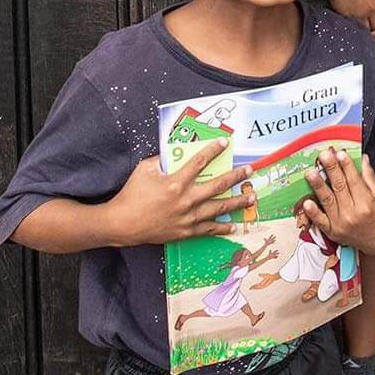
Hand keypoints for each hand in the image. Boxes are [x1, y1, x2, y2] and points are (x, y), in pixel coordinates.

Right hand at [107, 140, 254, 245]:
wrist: (122, 224)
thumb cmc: (132, 194)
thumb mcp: (144, 170)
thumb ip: (162, 160)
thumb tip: (176, 152)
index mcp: (176, 182)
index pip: (200, 162)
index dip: (214, 150)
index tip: (225, 143)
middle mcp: (186, 199)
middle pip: (218, 185)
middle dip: (236, 176)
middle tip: (250, 170)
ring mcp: (187, 217)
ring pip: (219, 208)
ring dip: (237, 202)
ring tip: (252, 197)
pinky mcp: (185, 232)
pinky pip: (208, 229)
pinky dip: (222, 228)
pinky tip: (234, 225)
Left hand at [298, 148, 374, 254]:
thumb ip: (370, 178)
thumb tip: (363, 158)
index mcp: (367, 203)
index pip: (354, 180)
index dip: (346, 166)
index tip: (340, 153)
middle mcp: (353, 214)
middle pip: (340, 188)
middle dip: (331, 170)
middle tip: (324, 156)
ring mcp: (341, 225)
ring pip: (327, 201)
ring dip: (318, 186)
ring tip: (311, 173)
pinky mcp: (333, 233)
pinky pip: (320, 221)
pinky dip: (313, 213)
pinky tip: (306, 202)